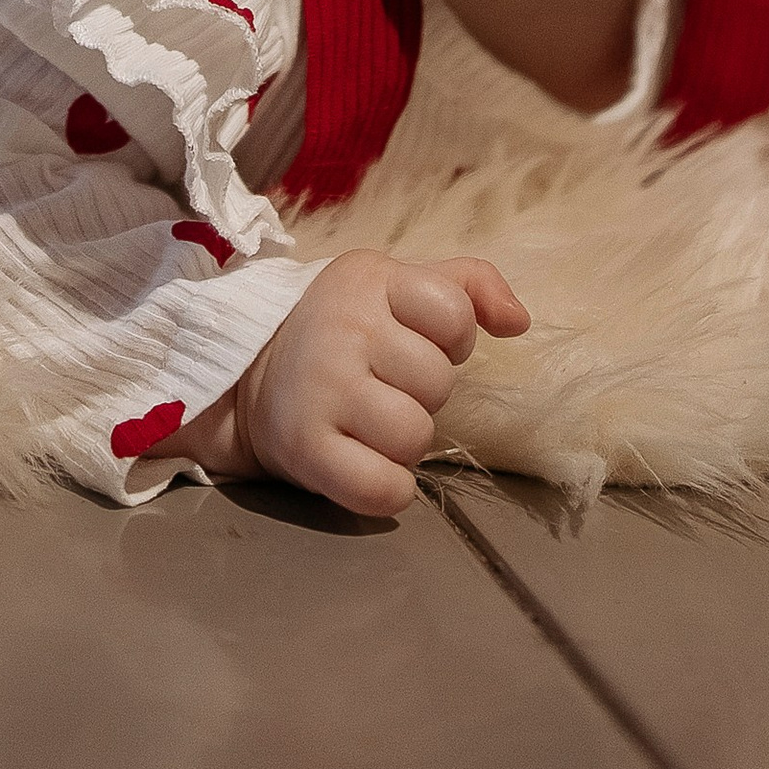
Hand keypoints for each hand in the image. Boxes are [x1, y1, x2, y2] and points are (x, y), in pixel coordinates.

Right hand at [167, 251, 530, 516]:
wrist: (249, 371)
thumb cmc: (344, 328)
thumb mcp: (397, 285)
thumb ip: (468, 285)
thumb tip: (520, 321)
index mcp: (370, 280)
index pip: (454, 314)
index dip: (450, 338)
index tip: (416, 340)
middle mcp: (343, 328)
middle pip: (437, 382)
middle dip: (421, 392)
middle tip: (383, 385)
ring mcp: (321, 389)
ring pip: (415, 436)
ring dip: (403, 442)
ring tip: (370, 424)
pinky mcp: (305, 449)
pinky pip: (383, 489)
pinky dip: (387, 489)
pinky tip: (366, 466)